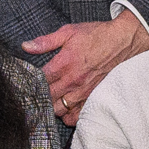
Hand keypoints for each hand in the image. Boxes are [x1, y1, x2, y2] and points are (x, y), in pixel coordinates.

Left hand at [25, 12, 148, 123]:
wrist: (123, 41)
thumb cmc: (96, 35)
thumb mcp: (69, 32)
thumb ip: (46, 42)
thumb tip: (25, 46)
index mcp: (64, 63)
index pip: (40, 80)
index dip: (31, 82)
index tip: (28, 81)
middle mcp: (73, 81)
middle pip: (47, 98)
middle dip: (40, 96)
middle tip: (36, 92)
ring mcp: (84, 92)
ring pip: (59, 110)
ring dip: (52, 106)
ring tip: (50, 100)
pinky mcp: (94, 98)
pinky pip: (77, 116)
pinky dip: (68, 116)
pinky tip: (65, 108)